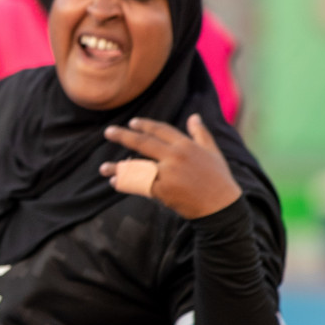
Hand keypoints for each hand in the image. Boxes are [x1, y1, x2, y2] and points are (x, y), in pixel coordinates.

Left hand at [100, 114, 241, 218]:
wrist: (222, 208)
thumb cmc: (219, 179)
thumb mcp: (213, 152)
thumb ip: (201, 133)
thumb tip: (194, 116)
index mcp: (186, 145)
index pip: (160, 130)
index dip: (145, 125)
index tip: (132, 122)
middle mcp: (175, 156)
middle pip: (143, 143)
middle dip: (123, 136)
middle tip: (108, 132)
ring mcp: (168, 174)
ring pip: (137, 166)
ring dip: (118, 167)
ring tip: (102, 168)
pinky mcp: (163, 191)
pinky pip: (140, 185)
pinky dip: (127, 184)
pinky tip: (115, 183)